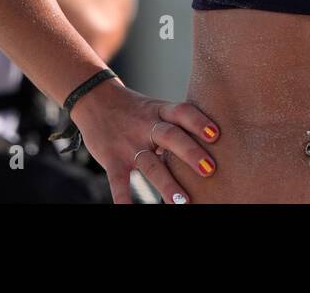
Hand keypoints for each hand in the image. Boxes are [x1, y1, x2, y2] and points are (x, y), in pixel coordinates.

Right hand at [70, 80, 220, 204]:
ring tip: (183, 202)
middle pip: (170, 136)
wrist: (93, 98)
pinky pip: (118, 181)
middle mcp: (146, 126)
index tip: (216, 134)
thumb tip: (211, 147)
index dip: (198, 121)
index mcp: (160, 112)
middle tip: (209, 169)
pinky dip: (124, 198)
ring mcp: (129, 144)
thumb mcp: (156, 109)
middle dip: (190, 152)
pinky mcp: (111, 159)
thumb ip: (177, 126)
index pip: (182, 112)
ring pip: (150, 164)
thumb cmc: (135, 109)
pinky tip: (130, 212)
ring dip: (167, 184)